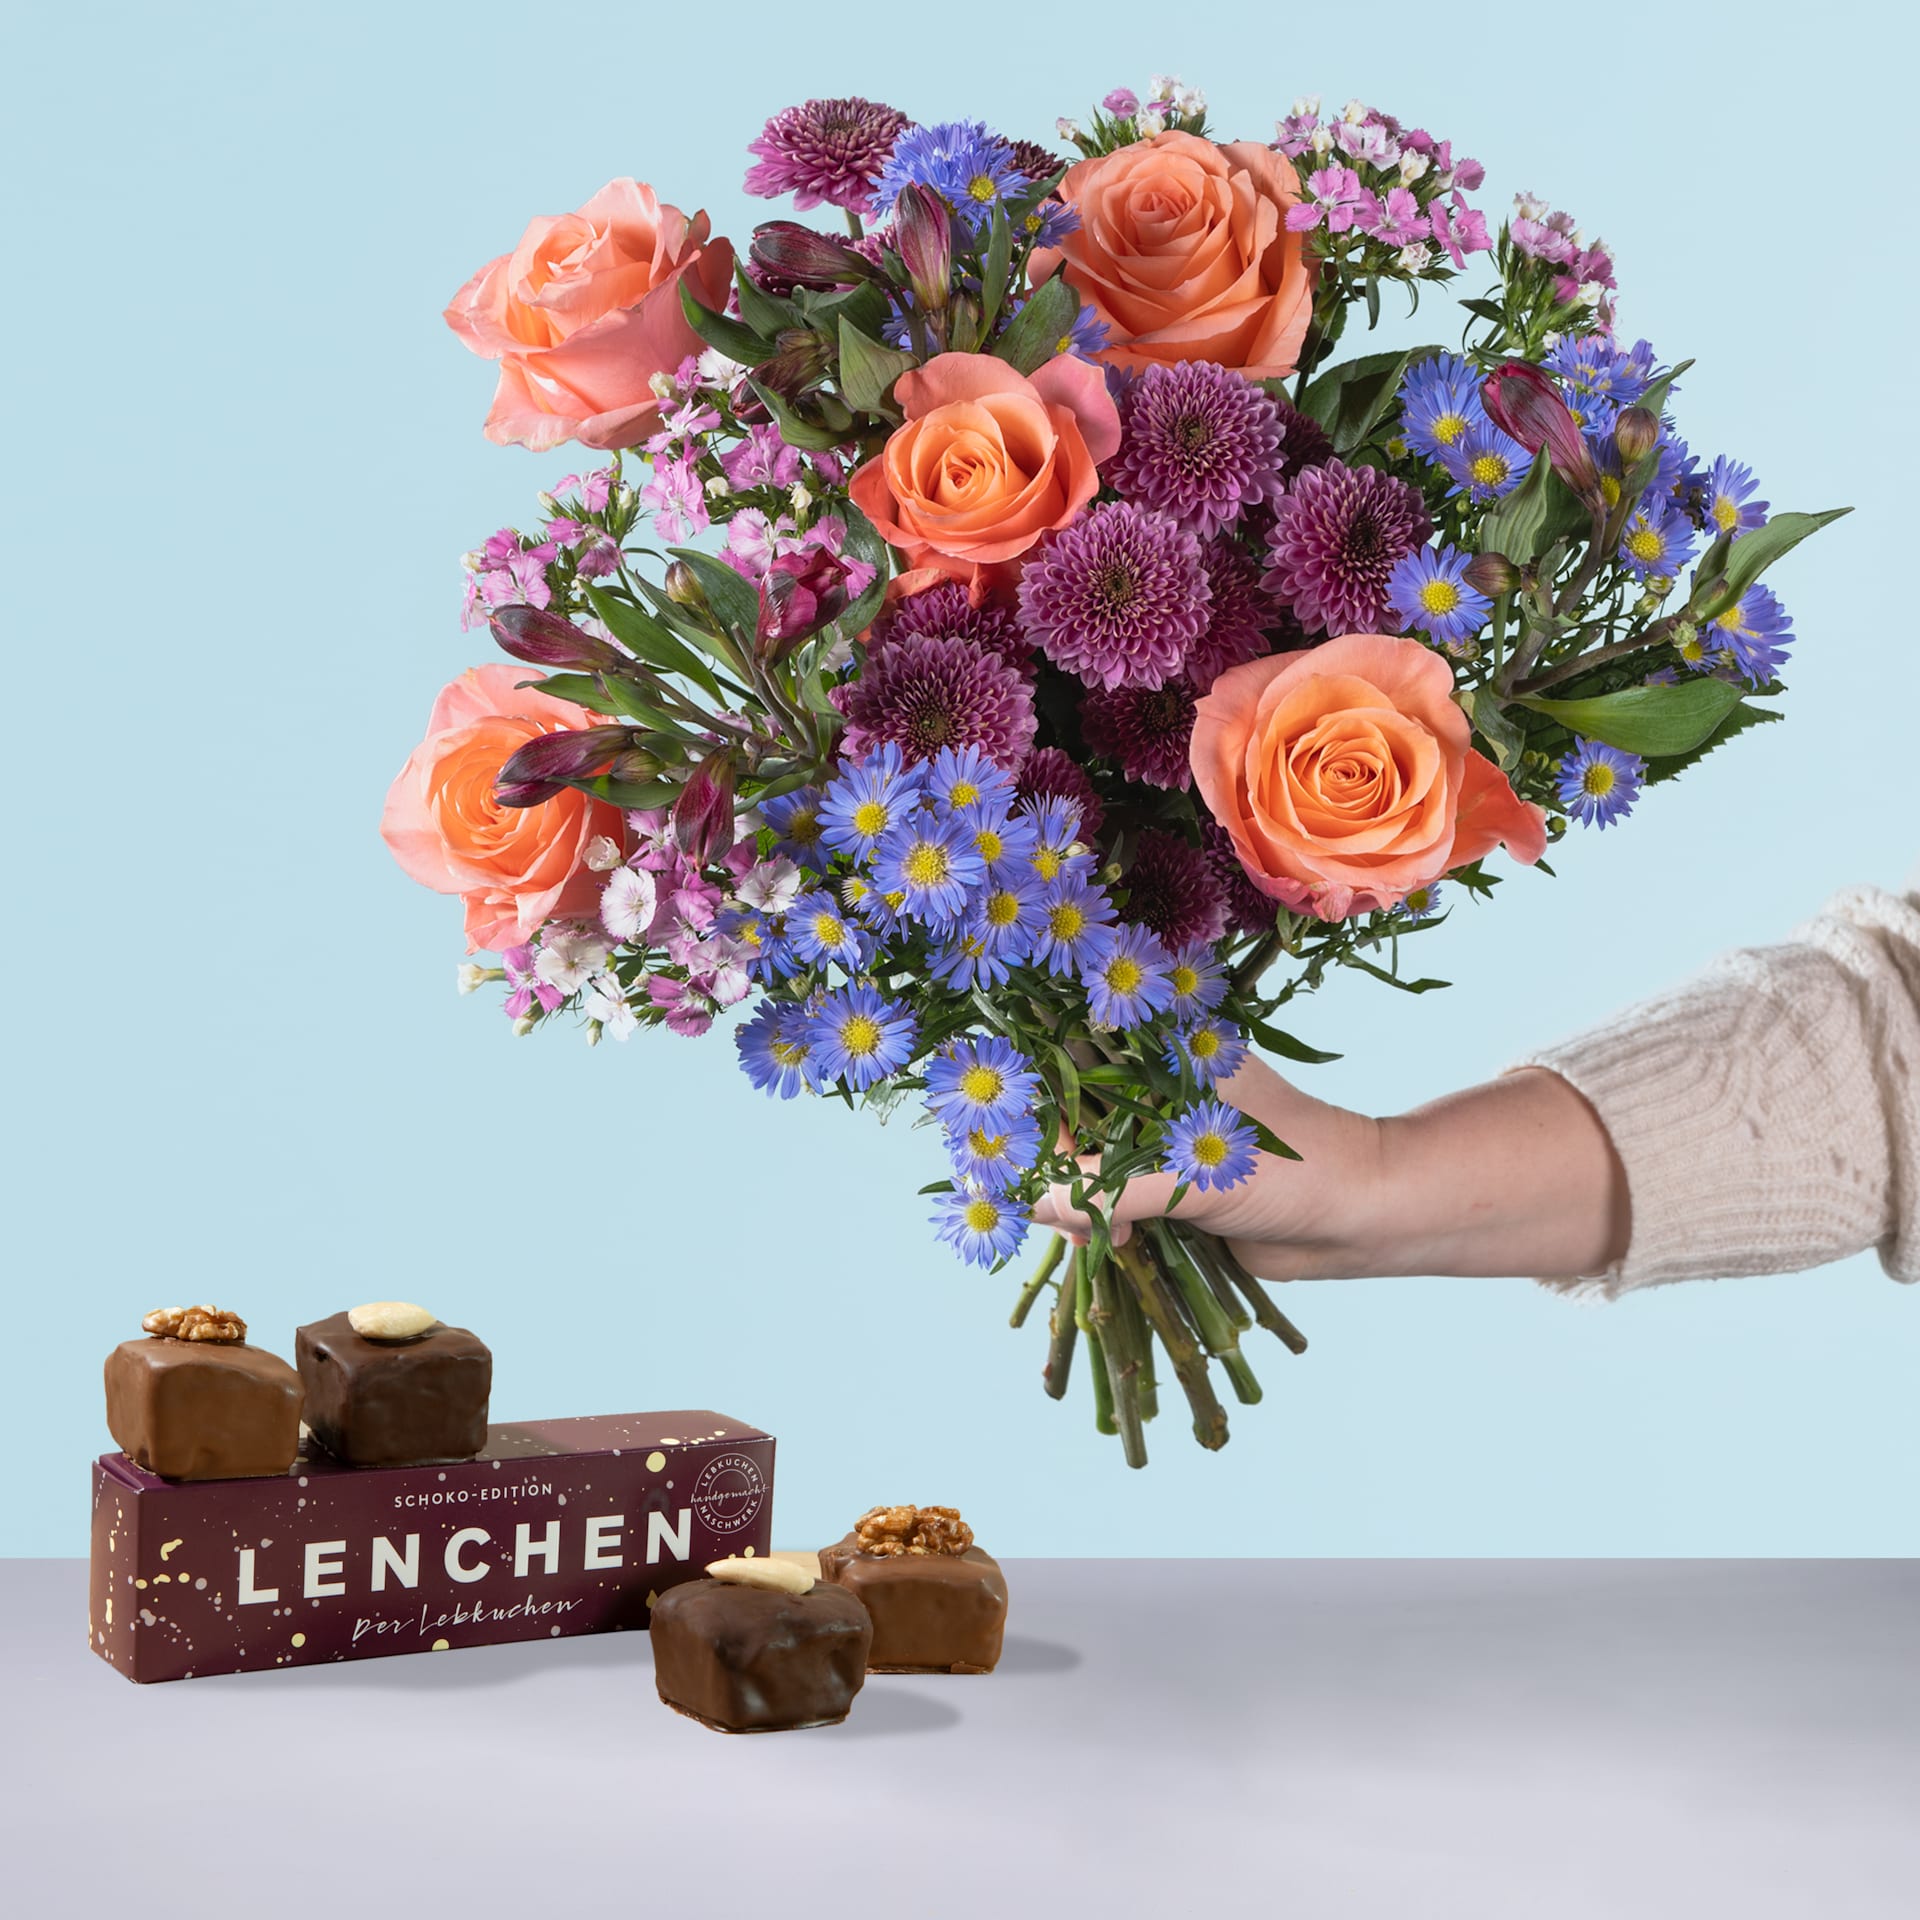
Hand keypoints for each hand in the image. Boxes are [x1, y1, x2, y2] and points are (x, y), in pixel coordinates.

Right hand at [1032, 1059, 1630, 1283]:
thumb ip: (1106, 1188)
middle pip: (1059, 1113)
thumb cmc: (1293, 1168)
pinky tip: (1117, 1244)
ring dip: (1075, 1201)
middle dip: (1049, 1162)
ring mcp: (1153, 1133)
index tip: (1002, 1141)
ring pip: (1078, 1162)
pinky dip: (1097, 1223)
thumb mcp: (1191, 1173)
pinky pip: (1104, 1198)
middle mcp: (1148, 1082)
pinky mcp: (1162, 1181)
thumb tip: (1035, 1202)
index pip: (1061, 1054)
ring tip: (1099, 1232)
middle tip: (1052, 1204)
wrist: (1363, 1217)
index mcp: (1156, 1048)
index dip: (1025, 1096)